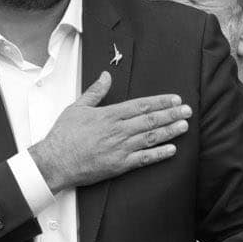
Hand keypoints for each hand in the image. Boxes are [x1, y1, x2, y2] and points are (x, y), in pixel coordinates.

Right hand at [28, 72, 189, 190]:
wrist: (55, 162)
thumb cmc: (63, 136)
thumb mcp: (77, 107)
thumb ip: (95, 92)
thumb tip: (105, 76)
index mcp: (109, 115)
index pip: (141, 105)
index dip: (160, 102)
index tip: (174, 99)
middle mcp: (118, 130)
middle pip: (150, 120)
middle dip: (171, 114)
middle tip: (187, 111)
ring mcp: (120, 148)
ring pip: (151, 138)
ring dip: (169, 131)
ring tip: (184, 126)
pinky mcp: (119, 165)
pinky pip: (143, 159)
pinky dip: (158, 154)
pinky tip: (171, 150)